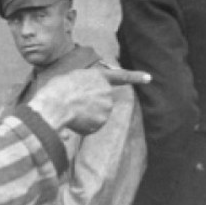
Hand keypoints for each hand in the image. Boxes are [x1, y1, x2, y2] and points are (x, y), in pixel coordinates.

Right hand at [28, 68, 149, 134]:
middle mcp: (106, 91)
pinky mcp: (102, 121)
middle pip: (102, 103)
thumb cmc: (56, 91)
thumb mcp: (70, 80)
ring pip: (97, 116)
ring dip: (85, 117)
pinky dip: (83, 127)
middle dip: (90, 107)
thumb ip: (81, 90)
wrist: (56, 104)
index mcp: (98, 76)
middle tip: (72, 103)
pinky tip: (74, 120)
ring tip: (71, 110)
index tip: (149, 78)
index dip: (136, 77)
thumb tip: (74, 119)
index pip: (122, 76)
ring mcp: (107, 107)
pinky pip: (92, 127)